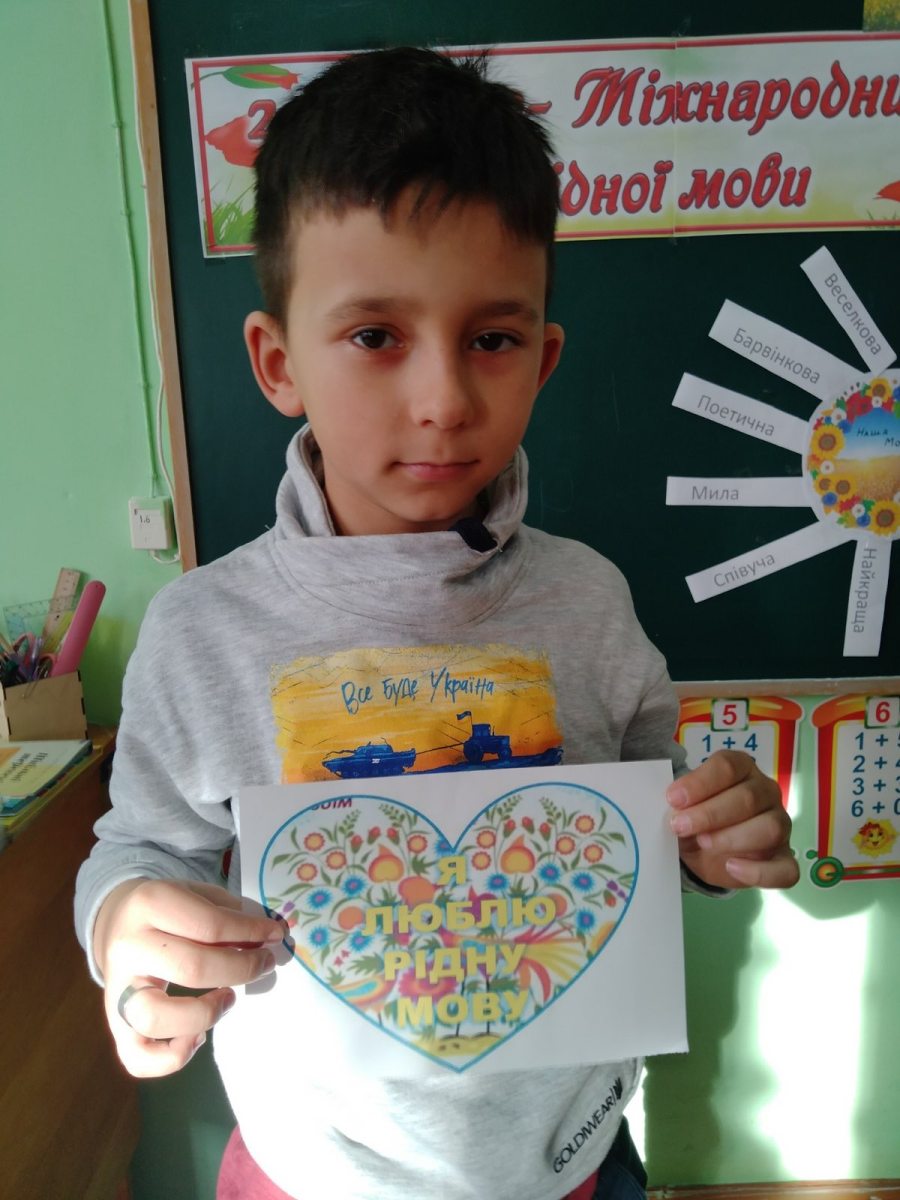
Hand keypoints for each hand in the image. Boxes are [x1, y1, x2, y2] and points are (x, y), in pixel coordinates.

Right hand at [94, 878, 285, 1077]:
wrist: (115, 921)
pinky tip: (199, 1038)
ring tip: (229, 999)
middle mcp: (128, 946)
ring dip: (206, 1015)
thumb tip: (269, 937)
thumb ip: (229, 914)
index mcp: (150, 903)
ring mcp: (116, 988)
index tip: (277, 935)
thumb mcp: (197, 895)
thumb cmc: (169, 909)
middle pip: (191, 969)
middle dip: (241, 970)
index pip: (210, 925)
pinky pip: (137, 1058)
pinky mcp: (114, 1024)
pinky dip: (173, 1059)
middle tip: (265, 964)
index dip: (251, 931)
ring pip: (156, 1017)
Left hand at [667, 749, 798, 890]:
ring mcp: (780, 825)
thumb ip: (680, 803)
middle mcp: (766, 792)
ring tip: (703, 843)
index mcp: (742, 769)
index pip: (728, 767)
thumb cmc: (696, 816)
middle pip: (748, 797)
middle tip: (680, 826)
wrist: (705, 849)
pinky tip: (732, 868)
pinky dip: (759, 872)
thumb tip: (673, 808)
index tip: (673, 799)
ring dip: (732, 838)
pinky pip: (784, 869)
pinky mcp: (783, 859)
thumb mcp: (684, 806)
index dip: (700, 782)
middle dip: (710, 813)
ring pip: (770, 828)